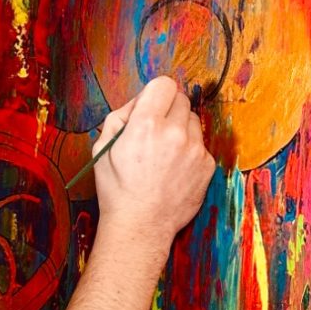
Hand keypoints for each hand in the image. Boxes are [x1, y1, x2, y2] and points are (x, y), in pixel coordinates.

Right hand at [93, 76, 215, 245]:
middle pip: (181, 99)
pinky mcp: (207, 165)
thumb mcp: (103, 146)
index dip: (156, 93)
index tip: (152, 104)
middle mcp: (174, 133)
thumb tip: (141, 101)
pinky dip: (190, 150)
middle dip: (168, 109)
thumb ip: (121, 115)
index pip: (164, 84)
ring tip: (165, 151)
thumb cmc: (118, 189)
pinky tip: (174, 167)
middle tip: (156, 129)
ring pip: (193, 120)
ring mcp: (194, 149)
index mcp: (146, 124)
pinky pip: (200, 144)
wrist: (141, 225)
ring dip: (181, 128)